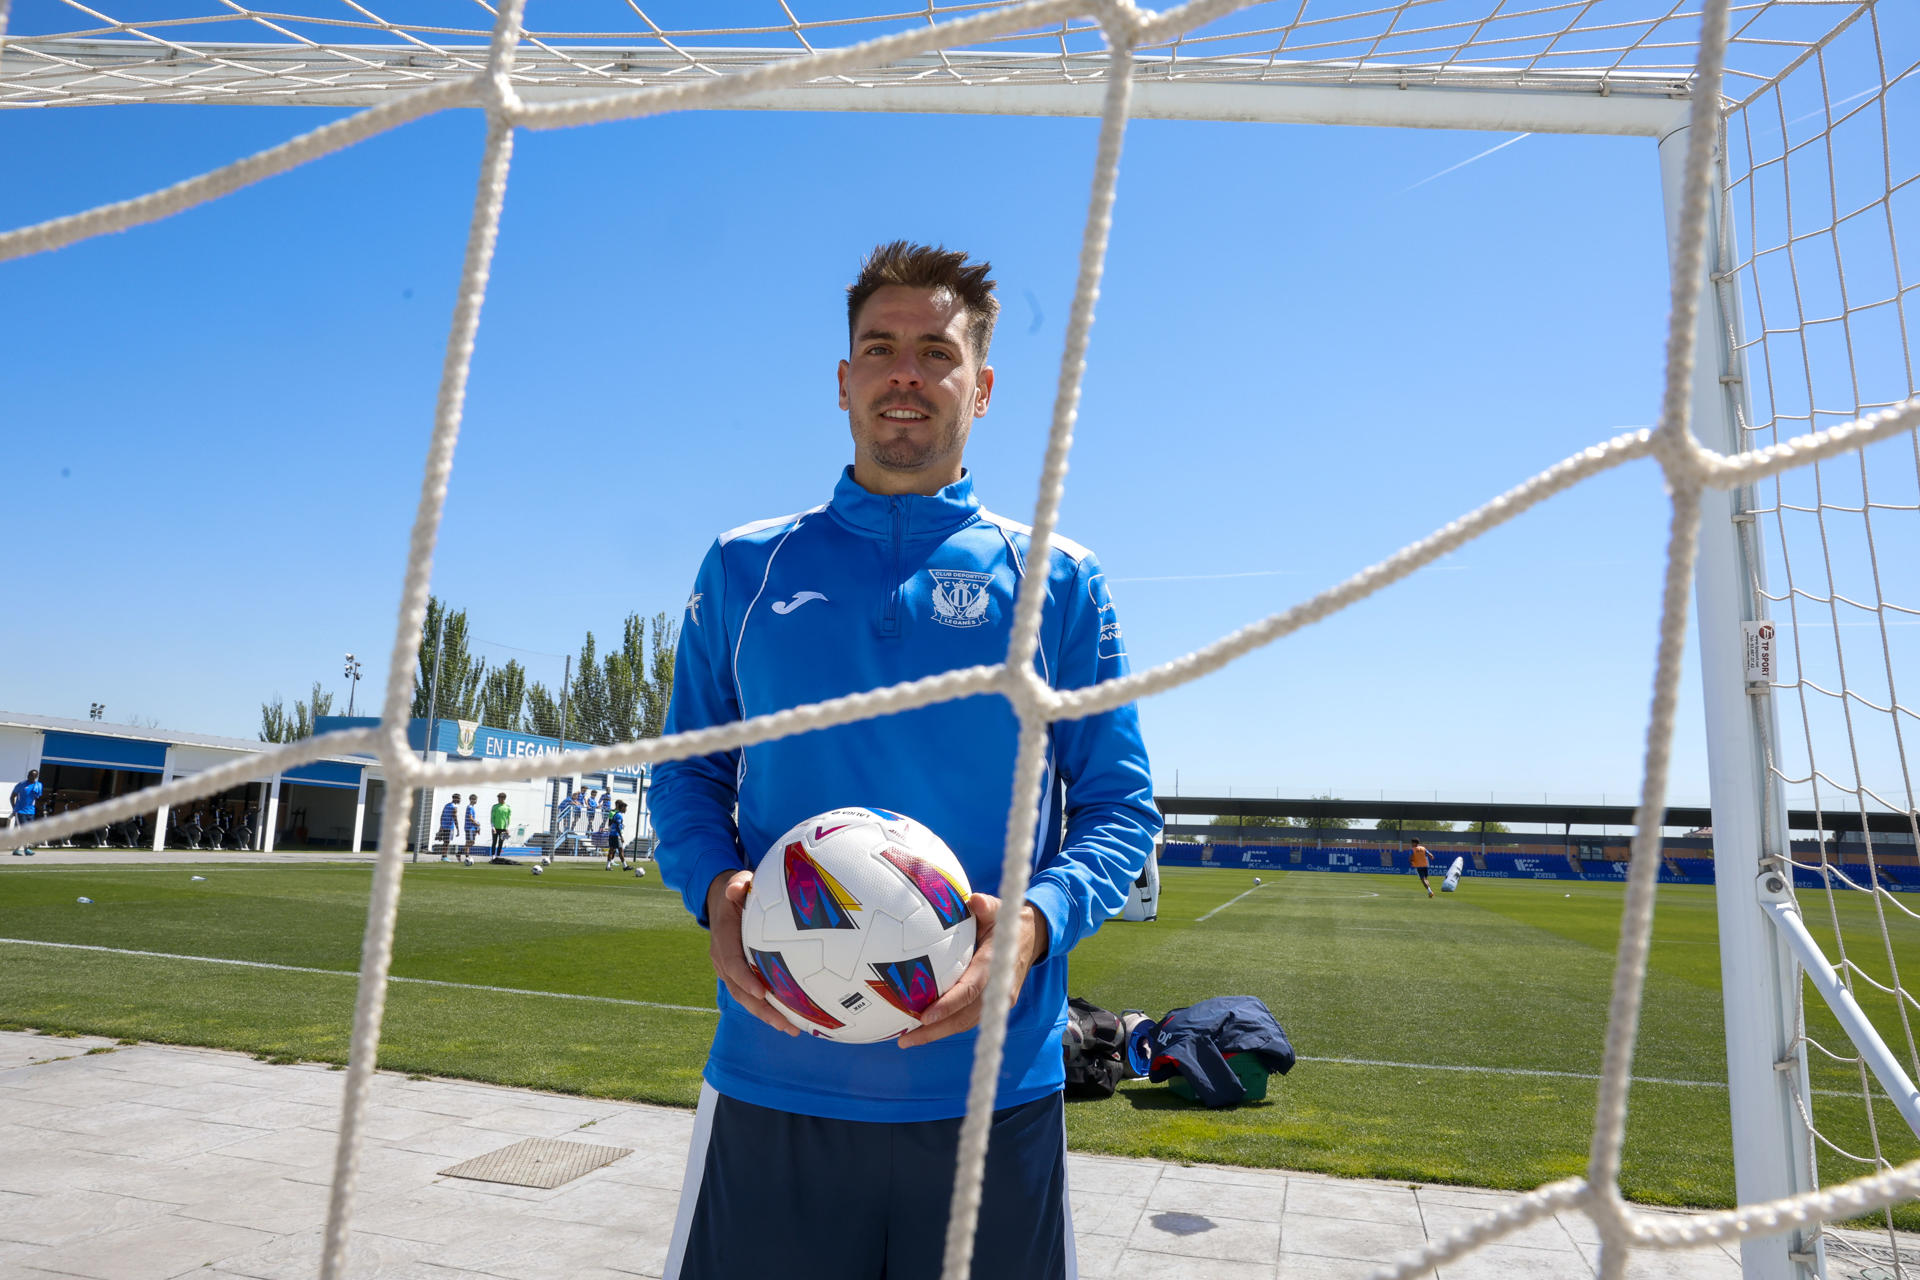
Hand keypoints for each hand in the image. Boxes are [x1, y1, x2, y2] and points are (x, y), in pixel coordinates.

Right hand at [705, 869, 798, 1036]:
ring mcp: (729, 969)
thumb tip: (735, 887)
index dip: (744, 978)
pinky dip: (767, 1007)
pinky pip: (750, 993)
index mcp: (723, 937)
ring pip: (745, 997)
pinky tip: (788, 1018)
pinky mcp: (738, 974)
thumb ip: (737, 884)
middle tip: (784, 1023)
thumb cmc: (737, 890)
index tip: (761, 992)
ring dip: (766, 1014)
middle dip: (760, 1008)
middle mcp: (722, 957)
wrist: (723, 901)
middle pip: (739, 989)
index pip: (732, 962)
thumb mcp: (736, 883)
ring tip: (790, 1028)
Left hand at [898, 893, 1046, 1048]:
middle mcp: (997, 988)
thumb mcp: (999, 910)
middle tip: (905, 1040)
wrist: (1032, 937)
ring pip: (965, 1022)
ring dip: (938, 1033)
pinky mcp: (992, 1004)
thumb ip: (986, 906)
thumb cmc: (1007, 921)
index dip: (948, 1005)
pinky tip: (924, 1028)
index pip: (970, 990)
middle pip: (964, 1017)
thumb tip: (974, 900)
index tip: (925, 1016)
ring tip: (908, 1040)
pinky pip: (967, 1018)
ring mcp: (996, 999)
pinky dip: (946, 1024)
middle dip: (936, 1030)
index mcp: (994, 966)